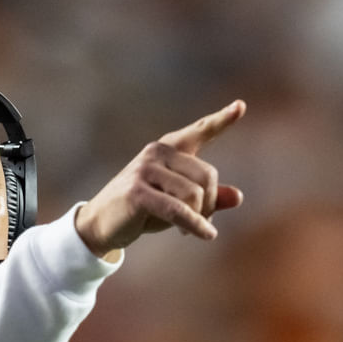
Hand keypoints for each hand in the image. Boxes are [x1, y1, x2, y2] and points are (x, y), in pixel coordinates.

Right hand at [74, 101, 246, 257]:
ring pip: (194, 194)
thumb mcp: (178, 202)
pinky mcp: (137, 191)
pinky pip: (178, 210)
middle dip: (210, 204)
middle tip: (203, 222)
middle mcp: (157, 152)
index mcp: (168, 149)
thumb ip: (207, 198)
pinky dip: (195, 225)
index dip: (221, 120)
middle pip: (208, 176)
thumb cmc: (142, 211)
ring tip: (191, 230)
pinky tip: (207, 235)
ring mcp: (145, 169)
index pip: (199, 131)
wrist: (101, 224)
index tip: (241, 106)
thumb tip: (238, 197)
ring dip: (199, 218)